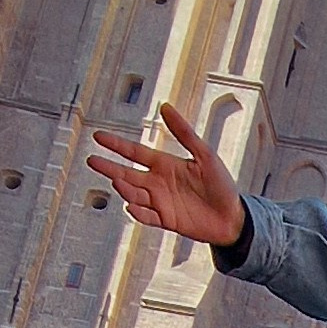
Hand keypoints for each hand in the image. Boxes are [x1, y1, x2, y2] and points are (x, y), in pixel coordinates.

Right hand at [88, 104, 245, 247]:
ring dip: (125, 188)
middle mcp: (158, 182)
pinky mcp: (165, 220)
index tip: (98, 136)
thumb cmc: (222, 185)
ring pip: (134, 194)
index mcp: (165, 165)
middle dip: (108, 167)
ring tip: (119, 180)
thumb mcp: (205, 155)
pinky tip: (132, 206)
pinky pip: (146, 216)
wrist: (233, 217)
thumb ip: (184, 133)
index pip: (135, 152)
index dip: (116, 144)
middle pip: (126, 173)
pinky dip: (138, 212)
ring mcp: (160, 202)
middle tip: (92, 160)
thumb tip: (165, 107)